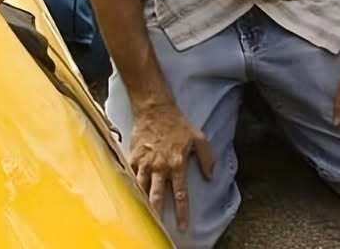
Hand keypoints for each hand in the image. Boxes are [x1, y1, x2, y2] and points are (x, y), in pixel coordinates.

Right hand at [129, 100, 213, 230]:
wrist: (155, 110)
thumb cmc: (178, 124)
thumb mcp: (198, 137)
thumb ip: (207, 157)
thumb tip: (211, 176)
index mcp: (177, 163)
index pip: (180, 193)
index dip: (182, 212)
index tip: (183, 226)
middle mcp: (160, 166)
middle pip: (157, 197)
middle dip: (157, 215)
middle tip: (158, 229)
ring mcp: (145, 164)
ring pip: (141, 190)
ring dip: (142, 206)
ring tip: (142, 220)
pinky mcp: (133, 159)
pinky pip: (130, 178)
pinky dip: (129, 190)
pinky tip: (128, 201)